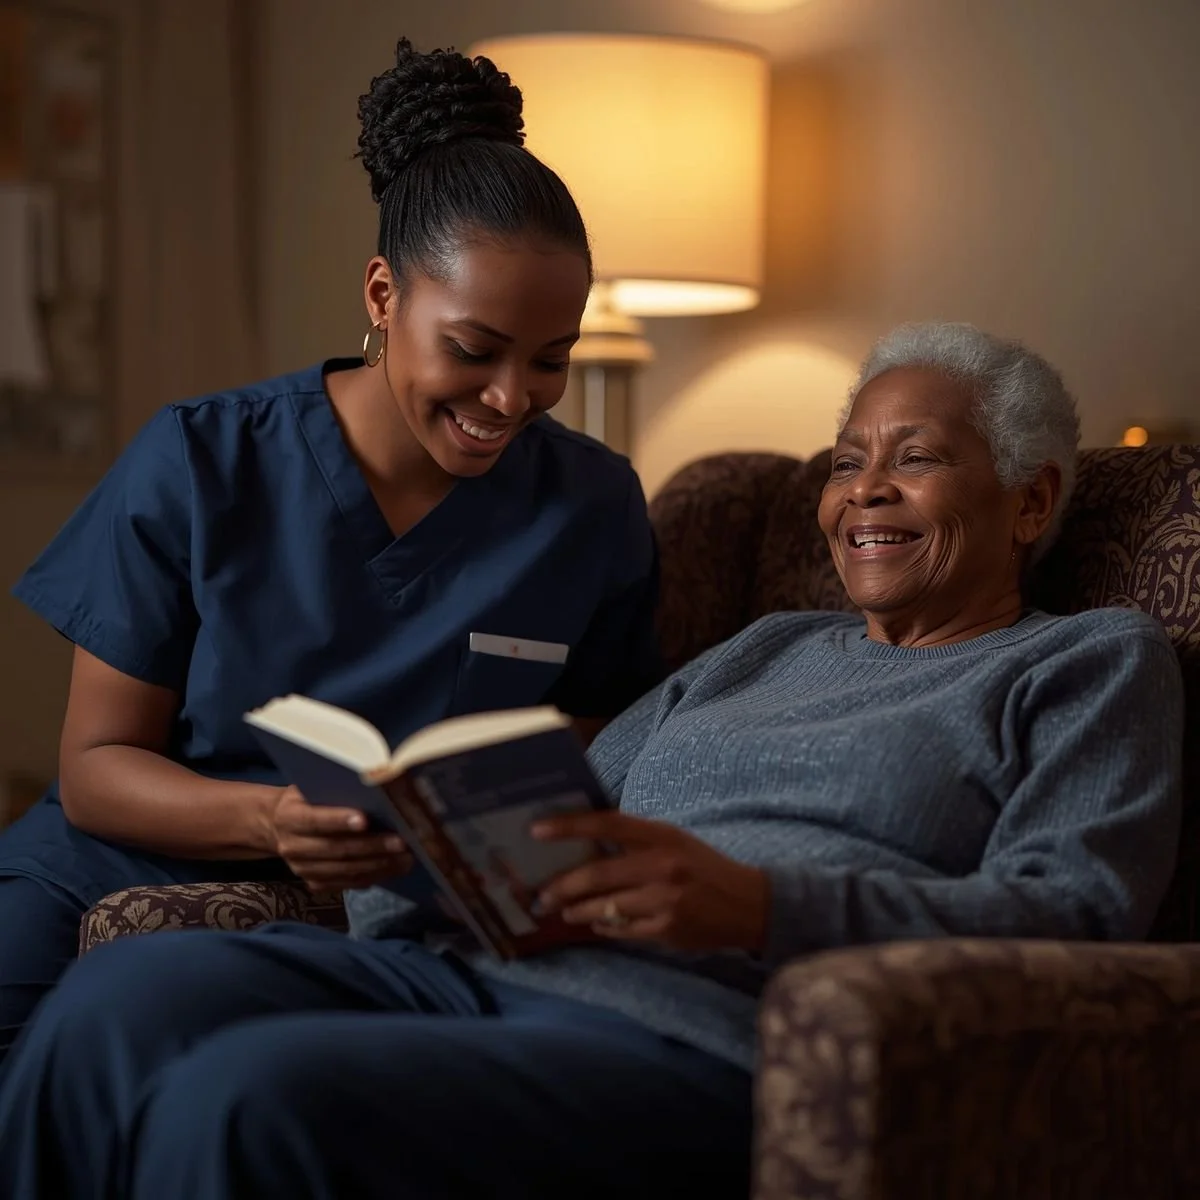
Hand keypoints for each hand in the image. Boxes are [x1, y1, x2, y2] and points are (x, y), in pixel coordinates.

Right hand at [267, 786, 413, 892]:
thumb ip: (334, 792)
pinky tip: (394, 868)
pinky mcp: (314, 883)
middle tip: (401, 842)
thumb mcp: (311, 788)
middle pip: (335, 849)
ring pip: (344, 870)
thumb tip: (374, 790)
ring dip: (378, 865)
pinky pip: (346, 884)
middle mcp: (292, 846)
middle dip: (371, 846)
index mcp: (288, 817)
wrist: (279, 826)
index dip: (339, 820)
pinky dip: (372, 876)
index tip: (365, 820)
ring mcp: (302, 869)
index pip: (315, 820)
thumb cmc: (307, 799)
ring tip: (405, 858)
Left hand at [532, 811, 768, 953]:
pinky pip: (622, 929)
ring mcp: (664, 900)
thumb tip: (586, 843)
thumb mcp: (675, 841)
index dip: (570, 825)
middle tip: (541, 893)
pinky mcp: (666, 931)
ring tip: (562, 910)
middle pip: (598, 873)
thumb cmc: (704, 866)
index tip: (537, 829)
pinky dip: (603, 926)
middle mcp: (662, 865)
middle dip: (563, 885)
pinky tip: (594, 923)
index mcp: (662, 836)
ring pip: (604, 906)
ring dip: (577, 910)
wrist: (748, 904)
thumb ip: (636, 840)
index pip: (608, 825)